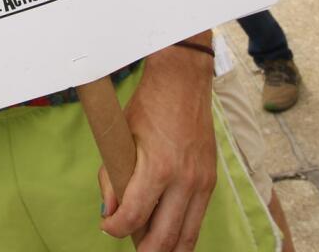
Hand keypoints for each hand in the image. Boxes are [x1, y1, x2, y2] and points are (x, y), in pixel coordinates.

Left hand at [100, 46, 215, 250]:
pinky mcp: (211, 182)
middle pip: (164, 239)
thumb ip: (111, 177)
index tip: (107, 227)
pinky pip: (197, 220)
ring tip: (149, 250)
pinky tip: (168, 237)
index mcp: (158, 168)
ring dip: (167, 250)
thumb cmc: (148, 106)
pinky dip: (182, 235)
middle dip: (144, 251)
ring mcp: (202, 183)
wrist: (183, 83)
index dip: (115, 229)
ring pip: (187, 237)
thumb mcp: (121, 138)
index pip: (134, 217)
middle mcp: (185, 181)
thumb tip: (109, 211)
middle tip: (130, 249)